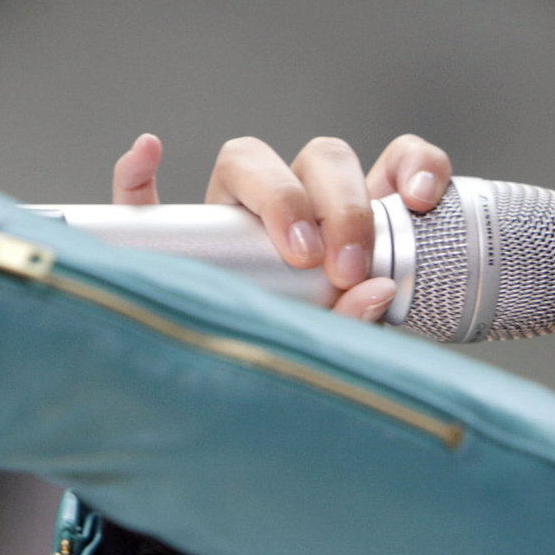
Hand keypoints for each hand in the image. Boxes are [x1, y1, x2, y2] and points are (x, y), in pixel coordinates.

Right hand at [108, 131, 451, 320]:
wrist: (254, 398)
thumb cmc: (312, 352)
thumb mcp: (345, 342)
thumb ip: (358, 319)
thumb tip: (374, 289)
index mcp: (356, 221)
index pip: (387, 162)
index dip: (409, 164)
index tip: (417, 200)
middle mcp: (297, 200)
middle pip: (321, 156)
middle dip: (340, 203)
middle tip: (344, 268)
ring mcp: (235, 210)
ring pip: (246, 157)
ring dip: (275, 190)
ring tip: (295, 247)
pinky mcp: (177, 233)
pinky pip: (142, 194)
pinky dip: (137, 175)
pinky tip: (147, 155)